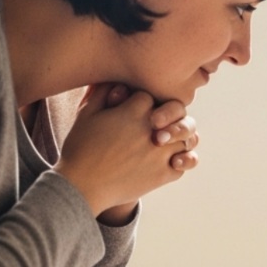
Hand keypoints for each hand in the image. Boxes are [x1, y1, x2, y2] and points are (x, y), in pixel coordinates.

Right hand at [55, 83, 194, 217]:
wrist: (81, 186)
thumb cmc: (80, 148)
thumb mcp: (87, 114)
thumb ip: (103, 92)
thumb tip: (119, 80)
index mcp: (134, 111)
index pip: (150, 96)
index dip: (143, 102)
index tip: (133, 110)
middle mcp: (152, 130)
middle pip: (179, 112)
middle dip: (172, 115)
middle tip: (158, 124)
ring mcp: (160, 153)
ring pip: (186, 137)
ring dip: (180, 137)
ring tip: (167, 141)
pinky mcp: (163, 175)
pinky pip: (185, 162)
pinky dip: (182, 160)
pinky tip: (172, 160)